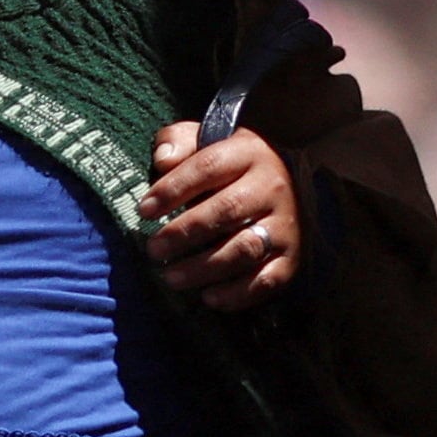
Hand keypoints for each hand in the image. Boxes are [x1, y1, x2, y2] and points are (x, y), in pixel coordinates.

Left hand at [150, 122, 303, 308]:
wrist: (291, 181)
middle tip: (153, 248)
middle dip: (184, 233)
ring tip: (171, 277)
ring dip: (204, 267)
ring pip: (245, 248)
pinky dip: (238, 293)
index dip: (173, 189)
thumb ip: (178, 141)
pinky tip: (209, 297)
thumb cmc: (231, 164)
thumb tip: (161, 161)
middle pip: (226, 210)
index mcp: (248, 154)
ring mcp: (285, 224)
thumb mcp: (206, 139)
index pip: (208, 167)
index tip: (144, 210)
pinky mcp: (292, 257)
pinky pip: (267, 279)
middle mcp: (272, 188)